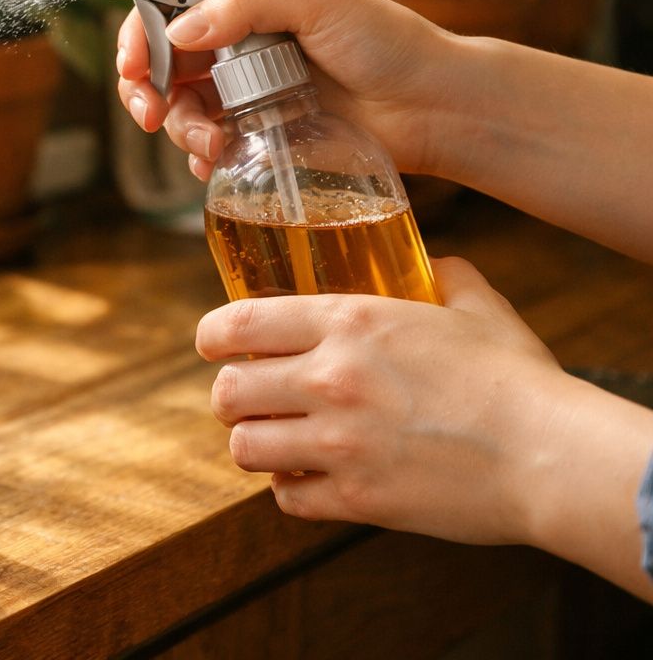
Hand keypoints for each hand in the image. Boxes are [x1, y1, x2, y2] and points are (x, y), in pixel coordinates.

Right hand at [115, 0, 459, 179]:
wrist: (434, 106)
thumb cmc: (388, 42)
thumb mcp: (317, 0)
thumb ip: (245, 3)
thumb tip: (178, 32)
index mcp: (244, 1)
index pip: (167, 9)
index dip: (139, 36)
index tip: (134, 66)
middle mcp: (236, 44)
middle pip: (160, 64)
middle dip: (145, 91)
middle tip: (151, 115)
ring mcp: (245, 90)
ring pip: (179, 108)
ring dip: (181, 128)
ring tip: (214, 145)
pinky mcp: (258, 132)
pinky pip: (208, 145)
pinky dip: (201, 156)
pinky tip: (218, 161)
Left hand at [197, 257, 563, 544]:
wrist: (551, 454)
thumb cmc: (516, 379)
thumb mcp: (476, 306)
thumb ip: (442, 275)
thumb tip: (433, 263)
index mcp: (349, 322)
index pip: (238, 322)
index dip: (212, 336)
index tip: (212, 345)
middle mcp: (329, 380)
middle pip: (227, 391)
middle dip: (230, 397)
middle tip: (249, 400)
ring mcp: (337, 444)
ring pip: (244, 448)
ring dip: (254, 444)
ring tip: (276, 441)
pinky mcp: (355, 499)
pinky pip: (286, 498)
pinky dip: (290, 490)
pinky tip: (309, 479)